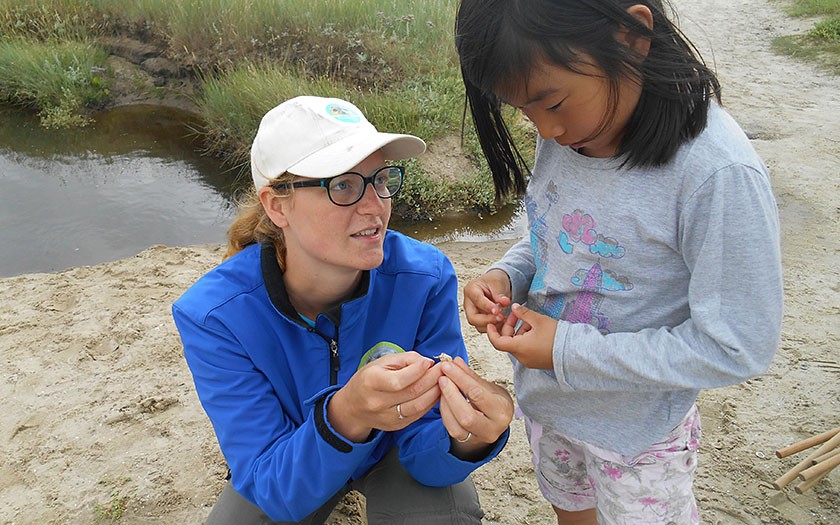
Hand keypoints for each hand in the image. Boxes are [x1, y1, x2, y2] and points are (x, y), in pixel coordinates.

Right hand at [328, 351, 442, 441]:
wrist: (353, 407)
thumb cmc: (368, 380)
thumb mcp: (381, 362)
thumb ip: (405, 359)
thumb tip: (427, 362)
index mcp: (371, 382)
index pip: (399, 380)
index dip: (418, 370)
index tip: (430, 362)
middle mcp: (378, 402)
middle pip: (412, 392)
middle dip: (432, 379)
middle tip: (444, 369)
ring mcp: (387, 417)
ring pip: (418, 406)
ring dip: (435, 392)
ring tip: (443, 381)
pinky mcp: (396, 425)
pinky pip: (418, 414)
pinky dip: (430, 403)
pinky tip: (436, 392)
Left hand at [436, 357, 513, 459]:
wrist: (496, 422)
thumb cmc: (493, 401)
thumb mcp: (487, 386)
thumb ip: (470, 376)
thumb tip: (455, 361)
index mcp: (502, 410)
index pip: (477, 394)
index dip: (460, 379)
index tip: (448, 366)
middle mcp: (493, 427)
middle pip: (466, 415)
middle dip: (451, 394)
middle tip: (442, 378)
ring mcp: (480, 437)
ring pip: (457, 425)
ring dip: (445, 403)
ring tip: (441, 386)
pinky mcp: (468, 441)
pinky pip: (451, 429)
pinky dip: (444, 412)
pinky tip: (443, 399)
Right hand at [463, 269, 511, 333]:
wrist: (496, 285)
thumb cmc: (494, 281)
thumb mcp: (498, 282)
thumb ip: (500, 294)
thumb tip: (504, 302)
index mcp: (471, 290)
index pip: (477, 300)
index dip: (487, 306)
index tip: (497, 311)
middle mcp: (469, 304)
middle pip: (473, 318)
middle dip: (487, 320)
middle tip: (501, 318)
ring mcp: (473, 313)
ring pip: (478, 326)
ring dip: (492, 325)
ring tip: (504, 319)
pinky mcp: (480, 321)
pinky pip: (485, 328)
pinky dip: (495, 328)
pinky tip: (503, 323)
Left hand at [487, 303, 555, 369]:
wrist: (574, 351)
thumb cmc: (557, 336)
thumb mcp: (539, 320)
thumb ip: (524, 313)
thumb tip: (514, 307)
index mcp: (519, 348)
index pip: (497, 342)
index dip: (491, 331)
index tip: (491, 322)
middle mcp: (522, 357)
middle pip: (507, 341)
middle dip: (509, 326)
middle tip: (517, 314)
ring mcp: (529, 361)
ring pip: (516, 344)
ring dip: (519, 331)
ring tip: (531, 321)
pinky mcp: (536, 361)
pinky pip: (525, 349)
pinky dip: (525, 338)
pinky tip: (535, 329)